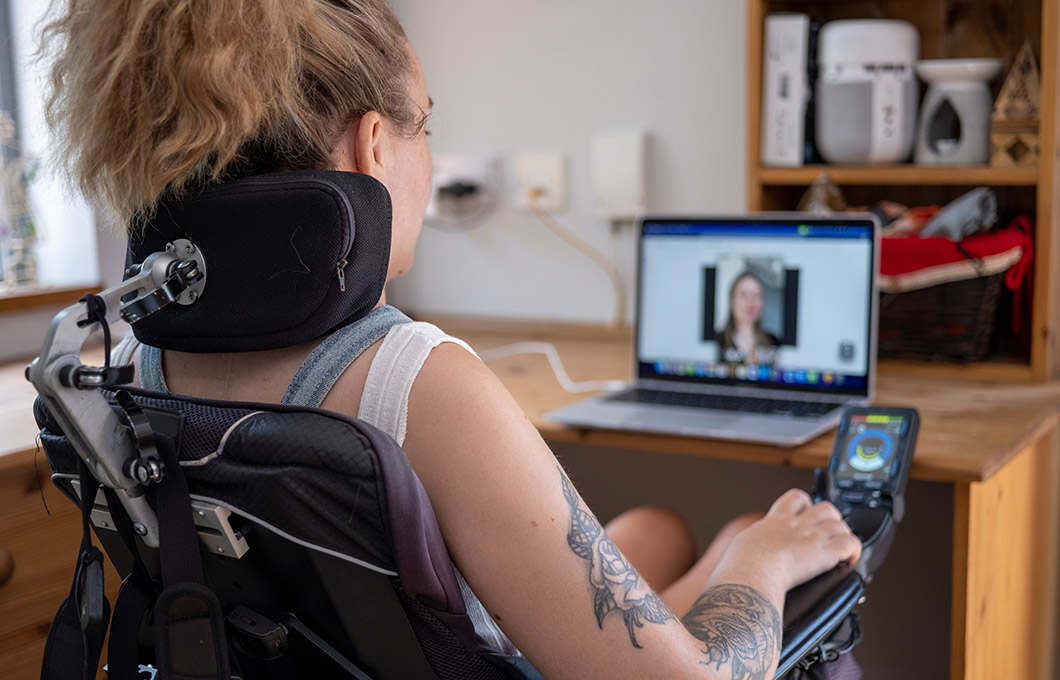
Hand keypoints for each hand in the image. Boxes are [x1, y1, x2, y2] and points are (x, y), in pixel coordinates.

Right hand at [715, 489, 861, 593]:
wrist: (751, 572)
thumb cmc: (740, 565)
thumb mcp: (740, 547)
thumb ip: (750, 547)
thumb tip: (739, 561)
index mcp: (775, 522)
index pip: (794, 499)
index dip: (805, 505)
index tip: (806, 515)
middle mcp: (796, 525)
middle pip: (824, 507)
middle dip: (830, 520)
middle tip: (827, 535)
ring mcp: (812, 537)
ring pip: (840, 523)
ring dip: (842, 535)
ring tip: (839, 550)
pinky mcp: (825, 553)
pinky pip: (851, 543)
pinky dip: (853, 552)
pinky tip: (848, 561)